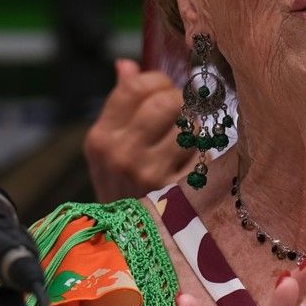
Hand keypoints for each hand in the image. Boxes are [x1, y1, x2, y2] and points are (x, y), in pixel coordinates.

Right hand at [83, 60, 194, 200]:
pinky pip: (204, 152)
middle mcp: (120, 155)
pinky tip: (197, 162)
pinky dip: (205, 153)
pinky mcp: (177, 192)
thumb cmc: (123, 186)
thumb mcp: (109, 148)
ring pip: (188, 125)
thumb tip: (126, 64)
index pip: (135, 86)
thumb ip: (119, 104)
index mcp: (100, 139)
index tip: (164, 92)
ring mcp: (149, 174)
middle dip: (180, 102)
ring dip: (195, 128)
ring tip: (189, 140)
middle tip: (182, 114)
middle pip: (165, 101)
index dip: (157, 82)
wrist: (129, 240)